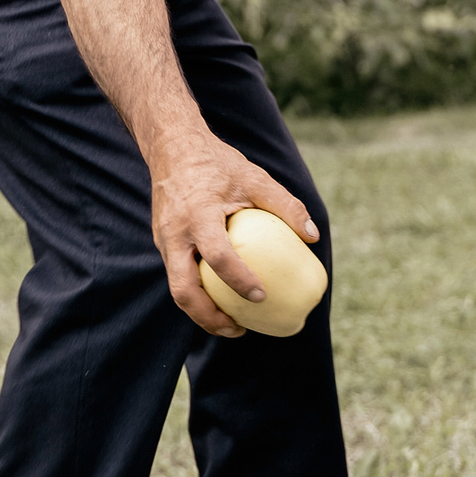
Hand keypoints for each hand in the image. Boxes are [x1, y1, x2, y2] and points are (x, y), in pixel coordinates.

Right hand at [151, 134, 321, 338]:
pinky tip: (221, 300)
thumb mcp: (255, 177)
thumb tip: (313, 237)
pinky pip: (178, 276)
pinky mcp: (162, 244)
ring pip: (177, 290)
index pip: (217, 256)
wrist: (172, 147)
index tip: (261, 297)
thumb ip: (285, 205)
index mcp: (198, 216)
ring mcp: (164, 241)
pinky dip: (198, 294)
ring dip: (202, 313)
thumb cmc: (218, 164)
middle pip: (183, 290)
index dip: (239, 280)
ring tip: (232, 324)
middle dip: (209, 318)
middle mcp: (175, 234)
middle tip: (239, 329)